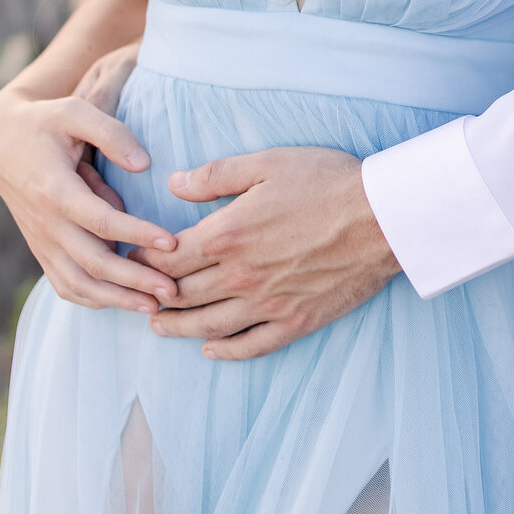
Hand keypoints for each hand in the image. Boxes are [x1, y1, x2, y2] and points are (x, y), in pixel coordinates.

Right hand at [0, 52, 178, 314]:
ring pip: (78, 284)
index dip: (137, 234)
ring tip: (155, 306)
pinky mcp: (42, 249)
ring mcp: (42, 241)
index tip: (172, 243)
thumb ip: (111, 134)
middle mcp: (46, 223)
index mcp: (55, 190)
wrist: (1, 142)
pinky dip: (93, 299)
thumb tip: (144, 165)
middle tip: (174, 290)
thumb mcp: (75, 112)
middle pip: (93, 263)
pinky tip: (123, 302)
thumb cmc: (45, 122)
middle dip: (135, 281)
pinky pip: (65, 284)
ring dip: (117, 299)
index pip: (101, 221)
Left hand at [132, 148, 399, 359]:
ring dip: (178, 328)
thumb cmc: (327, 182)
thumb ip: (215, 176)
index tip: (131, 257)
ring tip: (160, 326)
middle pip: (182, 294)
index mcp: (227, 235)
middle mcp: (240, 276)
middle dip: (154, 294)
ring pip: (208, 324)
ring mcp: (267, 303)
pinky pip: (251, 344)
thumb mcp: (267, 163)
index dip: (144, 258)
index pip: (169, 256)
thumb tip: (173, 184)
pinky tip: (212, 349)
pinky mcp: (295, 320)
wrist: (382, 217)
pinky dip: (226, 350)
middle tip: (137, 294)